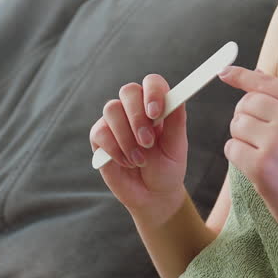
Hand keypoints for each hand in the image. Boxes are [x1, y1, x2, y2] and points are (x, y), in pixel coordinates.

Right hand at [89, 73, 189, 226]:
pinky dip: (115, 149)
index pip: (152, 83)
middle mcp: (134, 109)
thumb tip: (178, 97)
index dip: (152, 92)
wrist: (152, 195)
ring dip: (126, 137)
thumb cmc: (167, 167)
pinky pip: (100, 132)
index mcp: (156, 105)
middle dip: (137, 117)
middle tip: (148, 142)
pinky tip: (126, 163)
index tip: (155, 113)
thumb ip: (176, 121)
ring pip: (111, 109)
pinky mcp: (100, 138)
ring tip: (140, 160)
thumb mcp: (176, 147)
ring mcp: (115, 122)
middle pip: (128, 91)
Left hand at [217, 65, 277, 251]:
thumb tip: (256, 74)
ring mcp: (277, 142)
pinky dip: (238, 157)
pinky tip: (257, 170)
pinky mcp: (262, 167)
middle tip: (258, 138)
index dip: (241, 76)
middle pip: (247, 103)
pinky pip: (231, 149)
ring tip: (264, 156)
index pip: (266, 82)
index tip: (224, 73)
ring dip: (241, 139)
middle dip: (244, 118)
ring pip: (236, 125)